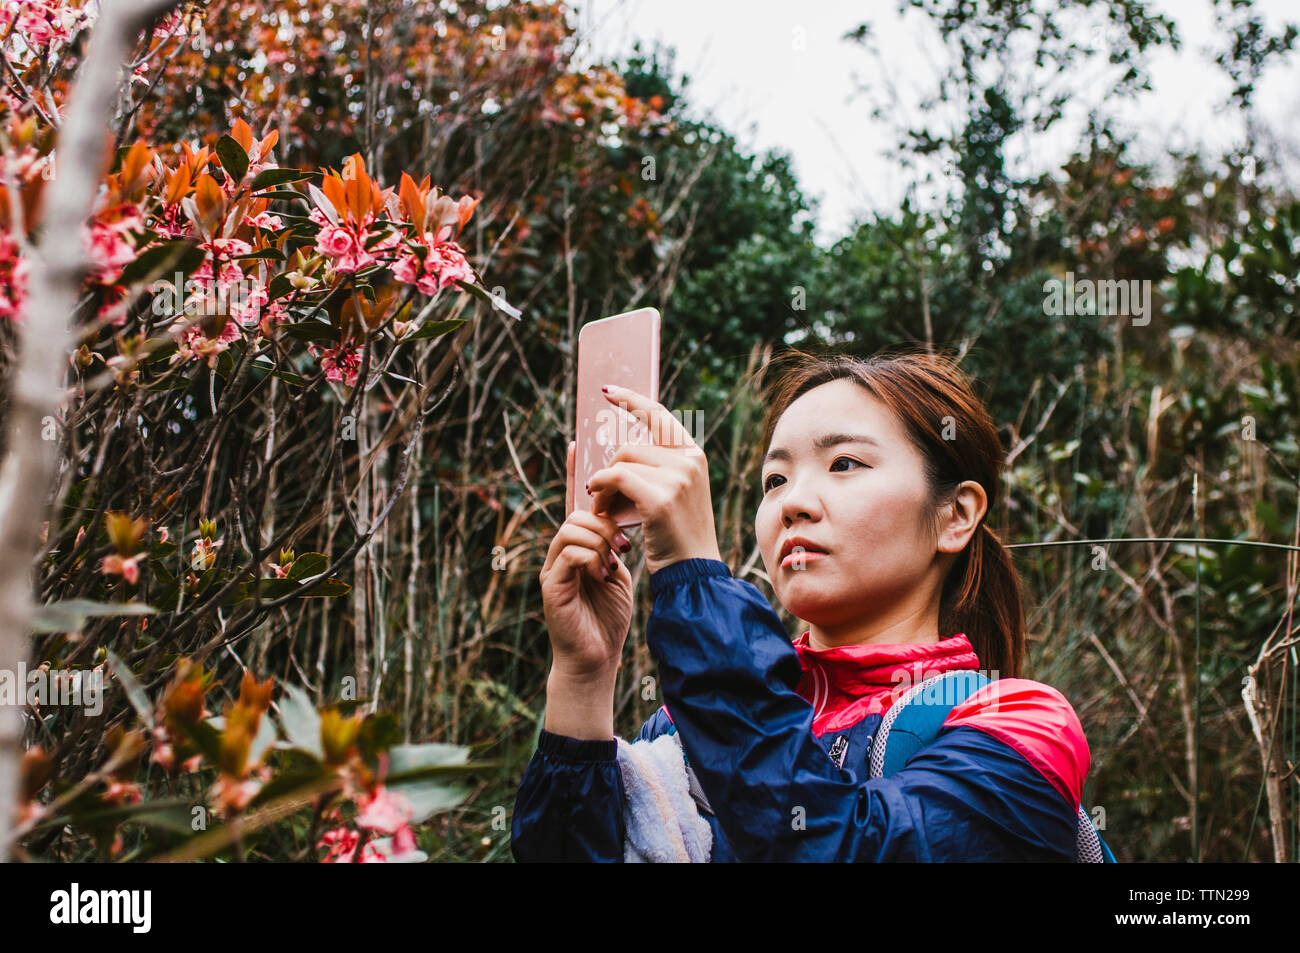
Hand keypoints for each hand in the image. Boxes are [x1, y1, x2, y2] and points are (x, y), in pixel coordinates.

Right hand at [538, 439, 633, 678]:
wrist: (596, 658)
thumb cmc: (609, 615)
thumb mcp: (618, 568)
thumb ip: (614, 541)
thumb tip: (624, 515)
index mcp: (579, 544)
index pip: (576, 501)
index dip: (575, 471)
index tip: (576, 440)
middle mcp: (561, 550)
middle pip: (578, 511)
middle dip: (604, 520)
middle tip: (622, 543)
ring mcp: (552, 566)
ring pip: (573, 527)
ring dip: (601, 540)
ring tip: (614, 561)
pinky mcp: (550, 584)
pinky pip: (571, 551)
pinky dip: (593, 558)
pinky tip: (604, 574)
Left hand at [587, 384, 722, 574]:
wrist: (692, 571)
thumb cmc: (677, 536)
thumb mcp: (675, 493)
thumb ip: (658, 468)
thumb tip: (623, 449)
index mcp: (694, 456)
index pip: (659, 414)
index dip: (631, 400)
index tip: (607, 391)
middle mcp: (689, 461)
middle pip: (629, 447)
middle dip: (608, 470)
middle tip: (600, 496)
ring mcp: (678, 478)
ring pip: (620, 462)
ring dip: (602, 485)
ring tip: (602, 508)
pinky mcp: (661, 498)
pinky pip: (615, 477)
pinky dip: (600, 489)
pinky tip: (599, 506)